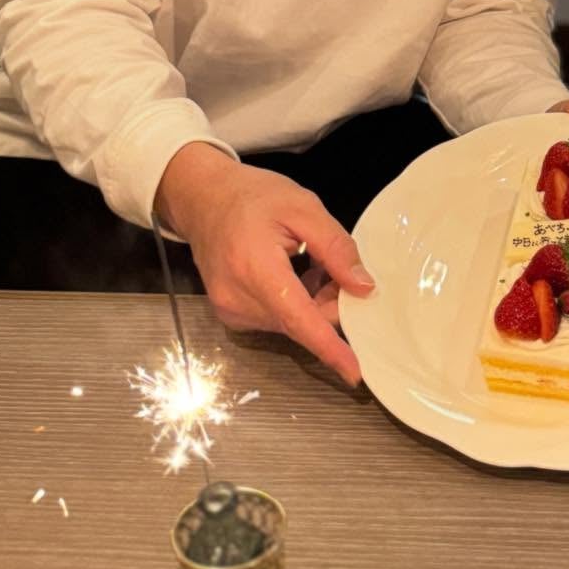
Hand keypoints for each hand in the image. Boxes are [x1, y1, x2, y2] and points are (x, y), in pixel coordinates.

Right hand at [155, 144, 373, 386]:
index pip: (298, 319)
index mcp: (256, 268)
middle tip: (337, 267)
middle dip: (329, 303)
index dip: (329, 347)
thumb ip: (336, 248)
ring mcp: (230, 311)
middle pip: (300, 322)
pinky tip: (293, 274)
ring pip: (290, 323)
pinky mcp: (230, 315)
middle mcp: (238, 299)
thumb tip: (363, 287)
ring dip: (311, 303)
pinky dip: (293, 304)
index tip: (354, 371)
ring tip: (311, 263)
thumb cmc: (253, 197)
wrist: (204, 199)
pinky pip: (275, 320)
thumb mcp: (304, 208)